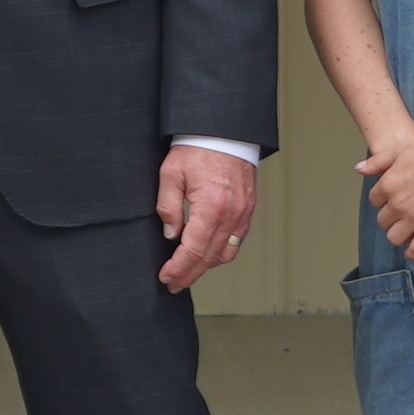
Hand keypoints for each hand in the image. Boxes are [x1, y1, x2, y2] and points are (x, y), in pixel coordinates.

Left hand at [155, 145, 262, 295]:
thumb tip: (171, 235)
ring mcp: (243, 213)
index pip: (193, 250)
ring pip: (225, 253)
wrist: (225, 130)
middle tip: (173, 284)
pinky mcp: (248, 210)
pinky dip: (221, 254)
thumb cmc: (197, 147)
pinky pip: (236, 241)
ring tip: (188, 274)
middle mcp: (231, 214)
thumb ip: (169, 207)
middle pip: (209, 258)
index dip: (178, 268)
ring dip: (206, 268)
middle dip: (189, 275)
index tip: (165, 277)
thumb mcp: (171, 173)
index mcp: (211, 206)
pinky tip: (208, 257)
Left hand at [356, 129, 413, 271]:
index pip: (375, 201)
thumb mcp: (400, 150)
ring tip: (408, 232)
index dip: (384, 202)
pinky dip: (413, 252)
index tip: (393, 201)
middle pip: (383, 221)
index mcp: (387, 184)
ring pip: (394, 238)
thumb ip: (378, 161)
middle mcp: (397, 203)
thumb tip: (359, 169)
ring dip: (399, 236)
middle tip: (402, 217)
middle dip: (391, 219)